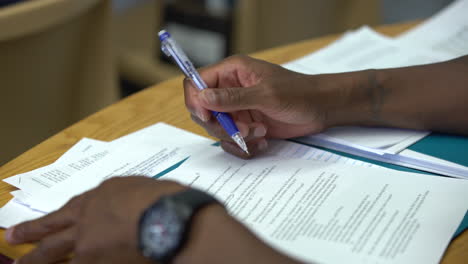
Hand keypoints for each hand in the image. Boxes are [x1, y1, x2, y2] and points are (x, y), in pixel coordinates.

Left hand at [5, 177, 299, 263]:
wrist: (168, 217)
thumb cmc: (165, 198)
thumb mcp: (146, 190)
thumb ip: (131, 199)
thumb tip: (132, 209)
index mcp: (102, 195)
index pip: (72, 208)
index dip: (56, 214)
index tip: (43, 220)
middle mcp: (88, 217)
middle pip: (53, 229)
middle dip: (32, 233)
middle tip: (13, 237)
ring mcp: (88, 242)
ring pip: (55, 253)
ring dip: (38, 259)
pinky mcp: (94, 260)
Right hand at [184, 55, 350, 157]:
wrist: (321, 109)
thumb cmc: (299, 93)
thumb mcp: (266, 94)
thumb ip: (232, 97)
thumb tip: (202, 98)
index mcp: (232, 72)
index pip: (196, 83)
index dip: (196, 101)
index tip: (209, 117)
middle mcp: (230, 90)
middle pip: (203, 111)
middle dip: (221, 126)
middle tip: (244, 130)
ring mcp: (237, 109)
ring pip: (217, 130)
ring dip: (236, 137)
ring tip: (260, 133)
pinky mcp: (245, 126)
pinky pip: (232, 141)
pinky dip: (245, 146)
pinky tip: (263, 140)